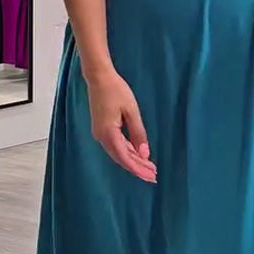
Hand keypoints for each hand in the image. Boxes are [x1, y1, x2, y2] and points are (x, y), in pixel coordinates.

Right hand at [86, 69, 157, 183]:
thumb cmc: (116, 91)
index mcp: (109, 134)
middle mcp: (102, 137)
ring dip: (133, 161)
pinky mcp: (101, 129)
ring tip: (149, 168)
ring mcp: (100, 134)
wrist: (99, 78)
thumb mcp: (132, 111)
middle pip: (122, 159)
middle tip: (154, 175)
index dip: (138, 169)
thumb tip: (145, 154)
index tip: (151, 176)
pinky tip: (138, 155)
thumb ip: (138, 133)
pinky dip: (127, 152)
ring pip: (119, 153)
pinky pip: (116, 146)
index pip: (125, 158)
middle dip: (138, 168)